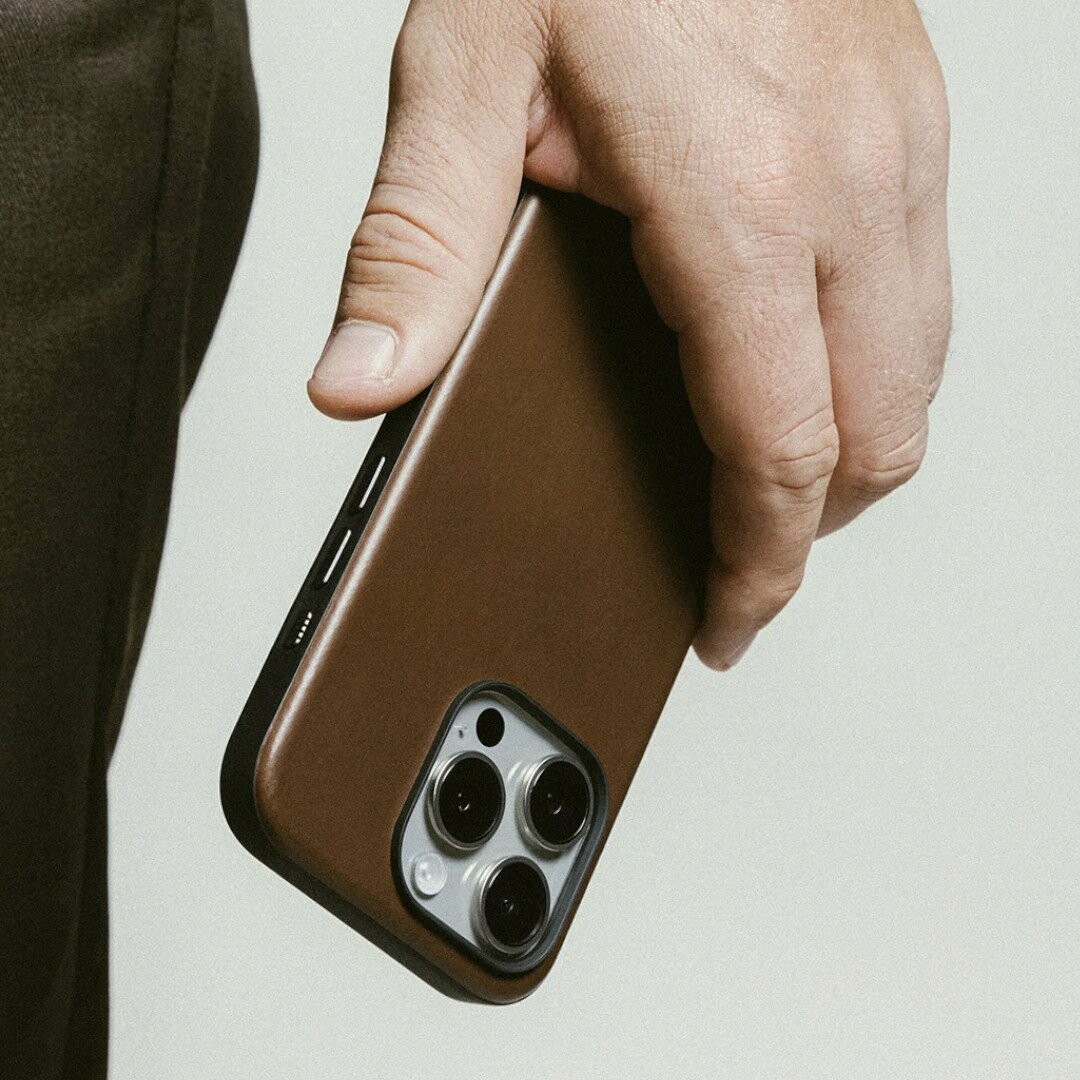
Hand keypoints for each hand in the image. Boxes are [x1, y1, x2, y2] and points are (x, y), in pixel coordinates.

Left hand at [307, 0, 950, 668]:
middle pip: (876, 439)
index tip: (727, 617)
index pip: (776, 449)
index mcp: (739, 200)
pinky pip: (925, 295)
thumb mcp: (463, 77)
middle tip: (737, 563)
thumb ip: (413, 250)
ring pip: (918, 376)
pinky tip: (803, 362)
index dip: (756, 563)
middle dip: (808, 529)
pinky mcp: (910, 122)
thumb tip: (359, 384)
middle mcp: (849, 183)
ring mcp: (899, 149)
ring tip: (767, 484)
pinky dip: (873, 366)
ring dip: (849, 454)